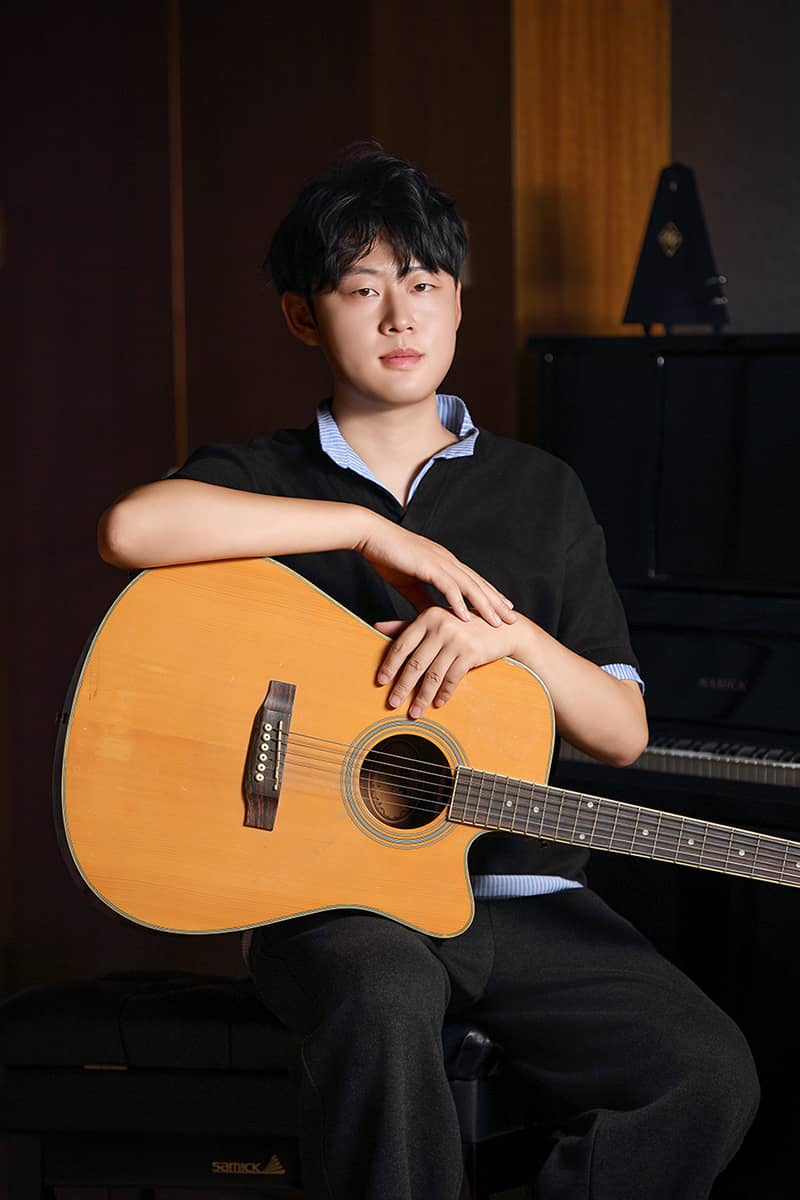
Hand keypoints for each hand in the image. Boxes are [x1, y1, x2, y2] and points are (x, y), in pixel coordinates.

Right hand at [357, 515, 515, 627]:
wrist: (370, 535)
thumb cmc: (387, 557)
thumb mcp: (408, 584)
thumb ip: (422, 600)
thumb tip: (434, 616)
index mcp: (444, 563)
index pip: (473, 582)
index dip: (489, 596)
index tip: (502, 610)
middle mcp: (447, 561)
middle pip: (478, 584)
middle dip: (496, 603)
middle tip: (512, 619)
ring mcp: (439, 561)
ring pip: (468, 586)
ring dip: (484, 605)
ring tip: (497, 622)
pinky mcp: (427, 565)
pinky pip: (447, 586)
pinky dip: (458, 601)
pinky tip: (466, 617)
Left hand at [375, 607, 521, 718]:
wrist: (501, 627)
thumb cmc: (463, 624)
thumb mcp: (435, 620)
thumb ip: (406, 625)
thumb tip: (376, 627)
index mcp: (428, 616)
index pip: (402, 644)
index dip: (390, 665)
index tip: (380, 682)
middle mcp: (441, 626)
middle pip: (416, 663)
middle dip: (403, 687)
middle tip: (392, 703)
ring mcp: (457, 640)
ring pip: (434, 675)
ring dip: (422, 697)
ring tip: (414, 712)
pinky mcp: (471, 653)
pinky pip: (452, 679)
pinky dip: (444, 694)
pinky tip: (437, 704)